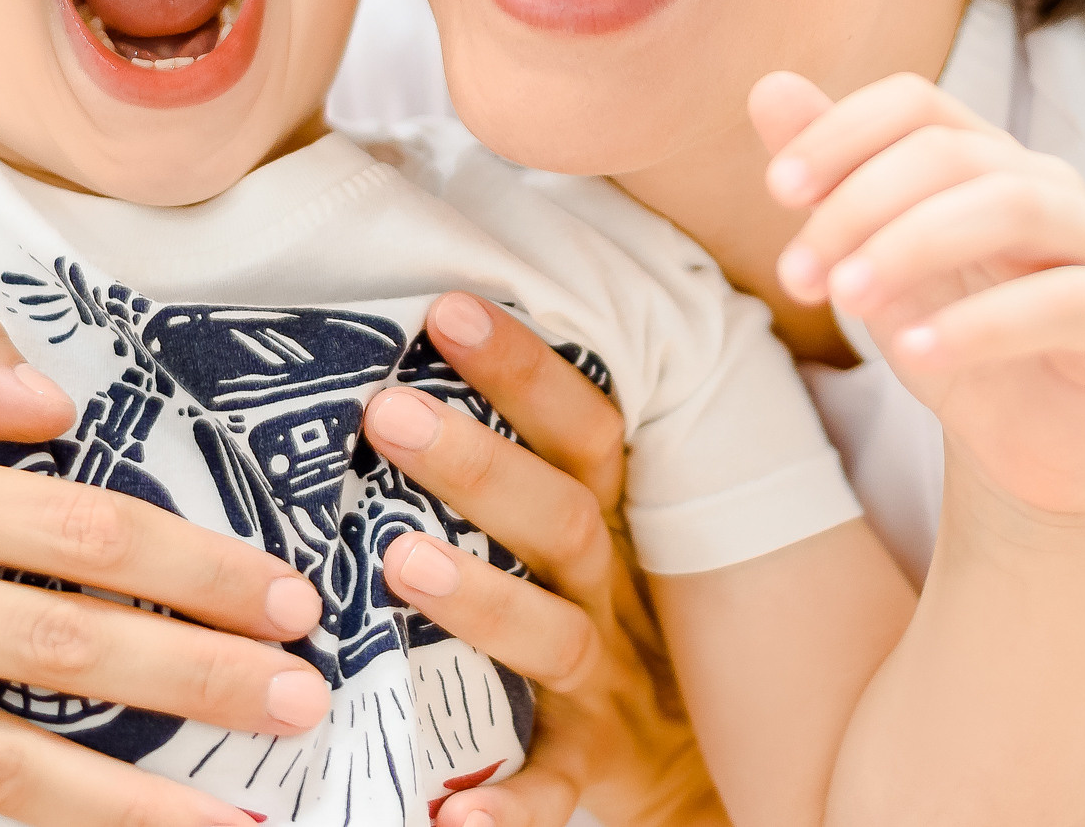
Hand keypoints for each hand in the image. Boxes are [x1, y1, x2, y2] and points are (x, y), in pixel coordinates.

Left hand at [361, 293, 723, 826]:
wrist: (697, 762)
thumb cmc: (611, 624)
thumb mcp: (589, 538)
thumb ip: (526, 471)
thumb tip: (403, 370)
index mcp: (607, 526)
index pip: (582, 428)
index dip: (525, 368)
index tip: (445, 309)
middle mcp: (611, 593)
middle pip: (559, 518)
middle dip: (479, 462)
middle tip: (387, 411)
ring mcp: (603, 685)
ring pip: (552, 637)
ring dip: (484, 601)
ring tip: (401, 564)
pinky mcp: (591, 770)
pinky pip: (551, 792)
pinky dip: (509, 810)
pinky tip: (451, 817)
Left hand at [753, 71, 1084, 516]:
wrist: (1023, 446)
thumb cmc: (950, 334)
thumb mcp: (872, 258)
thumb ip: (829, 177)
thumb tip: (770, 87)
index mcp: (984, 155)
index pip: (916, 102)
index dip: (842, 133)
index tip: (777, 190)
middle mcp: (1045, 181)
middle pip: (950, 154)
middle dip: (859, 207)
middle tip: (795, 275)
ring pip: (1010, 206)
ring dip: (912, 247)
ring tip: (846, 301)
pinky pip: (1061, 301)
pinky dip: (981, 324)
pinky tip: (916, 353)